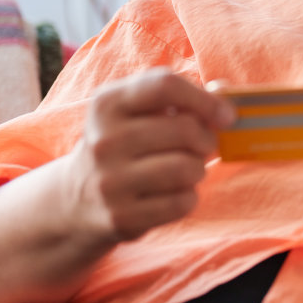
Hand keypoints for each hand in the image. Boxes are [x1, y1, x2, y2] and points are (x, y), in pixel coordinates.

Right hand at [64, 69, 235, 243]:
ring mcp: (110, 182)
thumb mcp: (136, 111)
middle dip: (206, 138)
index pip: (165, 86)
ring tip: (187, 169)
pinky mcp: (121, 217)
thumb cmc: (123, 144)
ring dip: (199, 169)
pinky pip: (182, 202)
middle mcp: (103, 141)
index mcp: (106, 104)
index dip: (205, 99)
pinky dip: (189, 197)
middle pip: (184, 129)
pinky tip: (174, 193)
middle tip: (203, 146)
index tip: (226, 116)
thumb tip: (224, 93)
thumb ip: (179, 97)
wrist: (77, 197)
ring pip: (187, 168)